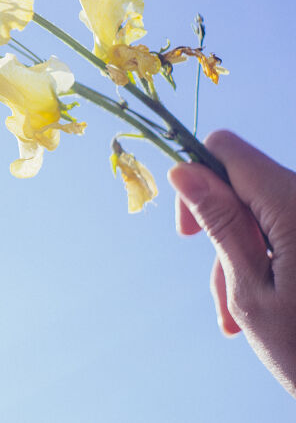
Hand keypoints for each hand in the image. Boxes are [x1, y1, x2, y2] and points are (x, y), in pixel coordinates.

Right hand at [169, 130, 295, 396]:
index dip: (196, 179)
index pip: (228, 150)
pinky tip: (271, 307)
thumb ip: (219, 223)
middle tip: (219, 294)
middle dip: (222, 233)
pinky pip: (291, 230)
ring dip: (246, 256)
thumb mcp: (251, 290)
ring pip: (268, 213)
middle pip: (248, 185)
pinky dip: (273, 261)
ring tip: (241, 317)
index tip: (187, 232)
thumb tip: (182, 170)